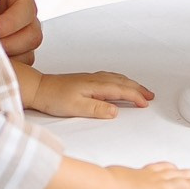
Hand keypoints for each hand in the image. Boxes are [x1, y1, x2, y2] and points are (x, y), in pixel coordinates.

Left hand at [0, 0, 42, 59]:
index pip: (26, 7)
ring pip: (28, 51)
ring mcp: (19, 31)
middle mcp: (21, 11)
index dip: (12, 22)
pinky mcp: (12, 47)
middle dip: (11, 44)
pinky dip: (6, 66)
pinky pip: (19, 62)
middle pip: (33, 33)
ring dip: (9, 56)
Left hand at [28, 70, 155, 119]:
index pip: (122, 90)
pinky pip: (110, 77)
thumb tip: (116, 111)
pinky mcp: (86, 79)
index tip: (145, 104)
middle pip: (123, 82)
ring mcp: (91, 78)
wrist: (38, 88)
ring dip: (131, 84)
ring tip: (140, 90)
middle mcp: (96, 79)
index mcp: (96, 85)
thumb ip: (97, 110)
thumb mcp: (76, 108)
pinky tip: (119, 83)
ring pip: (117, 78)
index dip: (136, 97)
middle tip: (150, 96)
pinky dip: (120, 80)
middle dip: (138, 88)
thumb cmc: (54, 98)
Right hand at [104, 162, 189, 188]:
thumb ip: (109, 183)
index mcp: (139, 174)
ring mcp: (159, 187)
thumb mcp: (104, 181)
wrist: (101, 188)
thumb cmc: (98, 186)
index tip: (181, 169)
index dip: (174, 169)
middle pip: (180, 175)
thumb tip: (100, 185)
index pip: (160, 169)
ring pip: (189, 185)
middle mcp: (153, 178)